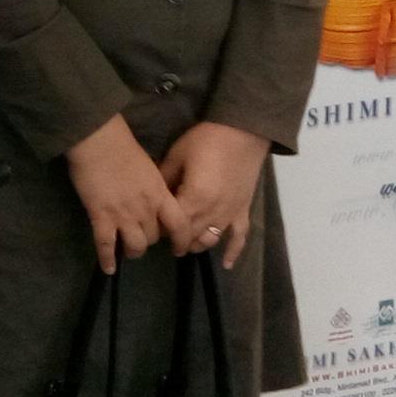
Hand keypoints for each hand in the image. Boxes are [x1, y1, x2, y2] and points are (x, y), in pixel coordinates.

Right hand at [66, 117, 173, 273]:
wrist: (99, 140)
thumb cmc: (123, 146)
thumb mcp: (149, 166)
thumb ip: (154, 185)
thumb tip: (155, 194)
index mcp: (159, 194)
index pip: (179, 225)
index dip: (182, 240)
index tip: (180, 248)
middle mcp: (145, 209)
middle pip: (154, 237)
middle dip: (150, 241)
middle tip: (144, 239)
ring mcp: (123, 215)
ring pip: (135, 246)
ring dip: (133, 251)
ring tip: (128, 252)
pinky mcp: (101, 217)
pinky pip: (106, 245)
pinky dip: (107, 259)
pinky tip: (108, 269)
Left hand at [158, 123, 271, 257]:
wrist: (244, 132)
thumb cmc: (207, 140)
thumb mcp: (177, 155)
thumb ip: (164, 179)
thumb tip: (151, 194)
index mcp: (194, 199)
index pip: (173, 225)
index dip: (161, 228)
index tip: (152, 225)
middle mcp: (212, 213)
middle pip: (190, 236)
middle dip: (176, 240)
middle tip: (165, 236)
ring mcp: (230, 214)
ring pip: (210, 240)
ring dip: (196, 244)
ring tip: (186, 244)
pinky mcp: (243, 211)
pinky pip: (240, 237)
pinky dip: (233, 252)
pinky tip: (227, 265)